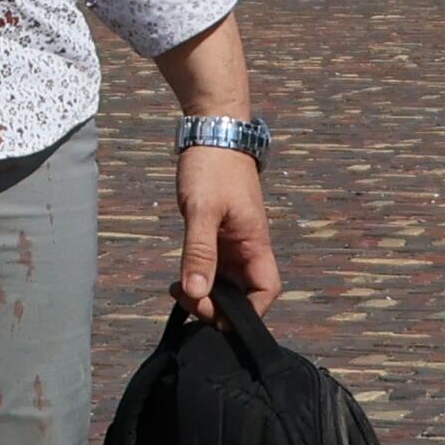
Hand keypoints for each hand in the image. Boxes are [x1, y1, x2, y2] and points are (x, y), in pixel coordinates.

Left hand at [174, 145, 277, 317]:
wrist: (212, 132)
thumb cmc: (212, 166)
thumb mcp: (202, 210)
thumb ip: (199, 252)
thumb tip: (196, 292)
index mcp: (255, 243)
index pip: (266, 291)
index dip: (247, 312)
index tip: (214, 311)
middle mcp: (248, 247)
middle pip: (244, 294)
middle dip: (219, 306)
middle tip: (187, 298)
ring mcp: (233, 242)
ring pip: (226, 282)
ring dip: (206, 292)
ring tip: (178, 289)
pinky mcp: (218, 235)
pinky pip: (213, 266)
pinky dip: (199, 276)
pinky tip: (180, 278)